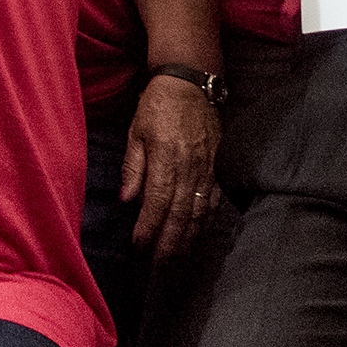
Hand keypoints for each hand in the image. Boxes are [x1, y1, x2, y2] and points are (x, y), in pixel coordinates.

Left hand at [120, 75, 222, 257]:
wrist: (191, 82)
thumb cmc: (158, 105)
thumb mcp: (136, 131)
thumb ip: (133, 166)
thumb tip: (126, 199)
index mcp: (166, 155)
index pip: (158, 201)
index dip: (149, 227)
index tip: (140, 245)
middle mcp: (190, 164)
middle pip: (181, 213)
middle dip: (169, 242)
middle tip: (159, 264)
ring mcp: (208, 166)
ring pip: (200, 211)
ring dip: (188, 238)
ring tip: (177, 257)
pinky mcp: (219, 165)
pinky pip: (215, 200)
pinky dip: (206, 221)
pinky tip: (198, 235)